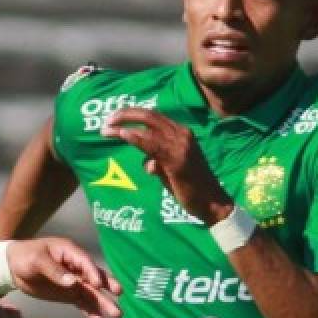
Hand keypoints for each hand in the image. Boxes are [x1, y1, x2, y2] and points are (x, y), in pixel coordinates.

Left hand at [6, 238, 120, 317]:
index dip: (93, 272)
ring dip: (103, 303)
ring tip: (116, 315)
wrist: (13, 267)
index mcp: (69, 252)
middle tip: (119, 295)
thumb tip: (73, 282)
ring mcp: (74, 281)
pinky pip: (82, 303)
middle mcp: (76, 267)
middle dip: (107, 287)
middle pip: (95, 277)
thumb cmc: (25, 257)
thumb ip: (54, 270)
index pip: (85, 262)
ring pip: (92, 293)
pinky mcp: (69, 294)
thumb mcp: (37, 260)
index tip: (98, 284)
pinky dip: (90, 312)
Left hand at [102, 108, 233, 224]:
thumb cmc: (192, 188)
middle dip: (125, 114)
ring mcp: (180, 145)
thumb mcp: (172, 170)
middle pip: (149, 115)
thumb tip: (147, 164)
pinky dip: (136, 138)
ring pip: (148, 126)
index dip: (132, 114)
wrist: (212, 203)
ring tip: (106, 130)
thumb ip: (159, 162)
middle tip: (106, 120)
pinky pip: (152, 144)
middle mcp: (182, 134)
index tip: (114, 118)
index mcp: (181, 133)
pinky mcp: (176, 160)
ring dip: (124, 125)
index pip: (154, 116)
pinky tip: (123, 134)